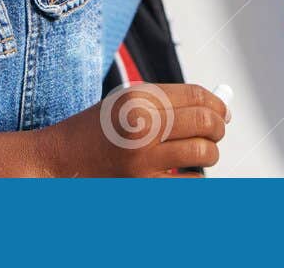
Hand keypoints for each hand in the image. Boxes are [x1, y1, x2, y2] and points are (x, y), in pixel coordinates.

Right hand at [36, 83, 227, 176]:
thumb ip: (167, 102)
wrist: (61, 161)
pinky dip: (195, 178)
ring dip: (209, 153)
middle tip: (217, 131)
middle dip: (219, 127)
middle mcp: (142, 127)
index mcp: (138, 99)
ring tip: (200, 152)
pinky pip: (191, 183)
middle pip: (205, 122)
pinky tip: (184, 172)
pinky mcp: (145, 188)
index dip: (217, 103)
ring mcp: (143, 161)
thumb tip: (217, 110)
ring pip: (203, 154)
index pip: (196, 95)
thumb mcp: (126, 103)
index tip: (223, 111)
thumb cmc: (99, 130)